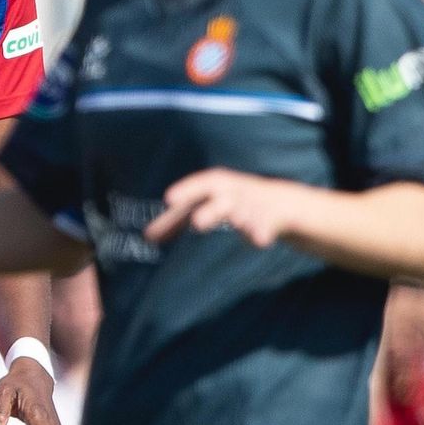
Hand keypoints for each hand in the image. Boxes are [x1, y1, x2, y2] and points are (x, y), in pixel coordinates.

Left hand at [144, 168, 305, 246]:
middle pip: (219, 198)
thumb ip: (174, 221)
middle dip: (210, 210)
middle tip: (196, 222)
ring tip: (235, 224)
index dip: (185, 191)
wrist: (275, 202)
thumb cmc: (226, 201)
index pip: (197, 186)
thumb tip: (147, 236)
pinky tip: (258, 240)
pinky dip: (260, 233)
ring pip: (242, 212)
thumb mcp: (201, 204)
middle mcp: (231, 192)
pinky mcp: (268, 221)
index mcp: (213, 184)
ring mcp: (250, 206)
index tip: (169, 199)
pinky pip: (264, 228)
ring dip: (237, 218)